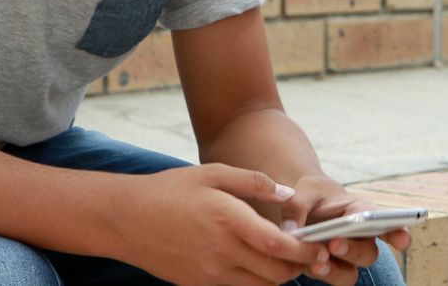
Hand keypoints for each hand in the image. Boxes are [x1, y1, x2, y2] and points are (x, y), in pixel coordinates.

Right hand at [111, 163, 329, 285]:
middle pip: (276, 272)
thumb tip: (287, 193)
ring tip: (287, 258)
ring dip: (279, 276)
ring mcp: (210, 273)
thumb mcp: (212, 173)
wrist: (125, 219)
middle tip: (312, 254)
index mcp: (228, 220)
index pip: (278, 246)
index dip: (306, 251)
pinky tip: (258, 262)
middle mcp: (221, 252)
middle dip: (299, 266)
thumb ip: (253, 182)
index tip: (322, 247)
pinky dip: (256, 280)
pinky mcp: (199, 285)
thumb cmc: (170, 190)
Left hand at [279, 175, 411, 284]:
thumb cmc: (312, 195)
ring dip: (337, 269)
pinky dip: (325, 274)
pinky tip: (311, 266)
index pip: (384, 221)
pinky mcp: (333, 269)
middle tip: (335, 243)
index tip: (403, 240)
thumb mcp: (304, 191)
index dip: (398, 231)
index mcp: (360, 210)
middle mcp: (360, 237)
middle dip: (354, 250)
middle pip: (368, 252)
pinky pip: (337, 279)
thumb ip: (297, 206)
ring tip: (317, 263)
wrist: (303, 207)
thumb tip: (290, 231)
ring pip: (353, 271)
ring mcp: (348, 257)